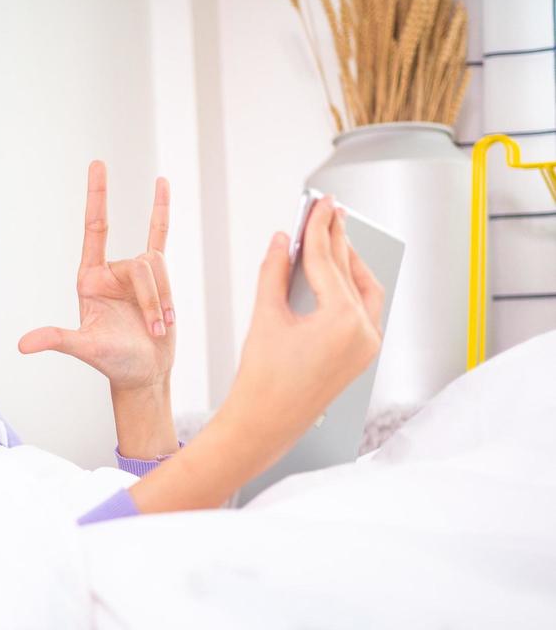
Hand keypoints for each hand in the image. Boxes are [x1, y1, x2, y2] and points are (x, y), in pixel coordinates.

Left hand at [18, 163, 175, 391]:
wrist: (143, 373)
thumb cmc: (113, 362)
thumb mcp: (85, 348)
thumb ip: (57, 339)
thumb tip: (24, 344)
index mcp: (90, 280)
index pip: (95, 228)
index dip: (97, 196)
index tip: (98, 164)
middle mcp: (111, 272)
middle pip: (141, 265)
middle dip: (152, 299)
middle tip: (153, 329)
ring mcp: (134, 274)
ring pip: (159, 269)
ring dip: (164, 302)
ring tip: (160, 327)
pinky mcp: (157, 278)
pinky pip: (160, 236)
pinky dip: (161, 211)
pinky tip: (162, 183)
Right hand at [220, 194, 384, 468]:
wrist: (264, 424)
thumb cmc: (262, 383)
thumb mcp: (265, 317)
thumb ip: (275, 272)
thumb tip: (283, 243)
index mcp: (343, 321)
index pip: (329, 262)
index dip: (319, 228)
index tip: (318, 204)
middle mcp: (364, 332)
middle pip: (350, 271)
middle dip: (338, 239)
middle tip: (327, 211)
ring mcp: (367, 345)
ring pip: (364, 288)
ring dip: (349, 261)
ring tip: (334, 235)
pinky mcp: (362, 354)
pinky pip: (364, 308)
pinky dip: (351, 286)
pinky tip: (337, 272)